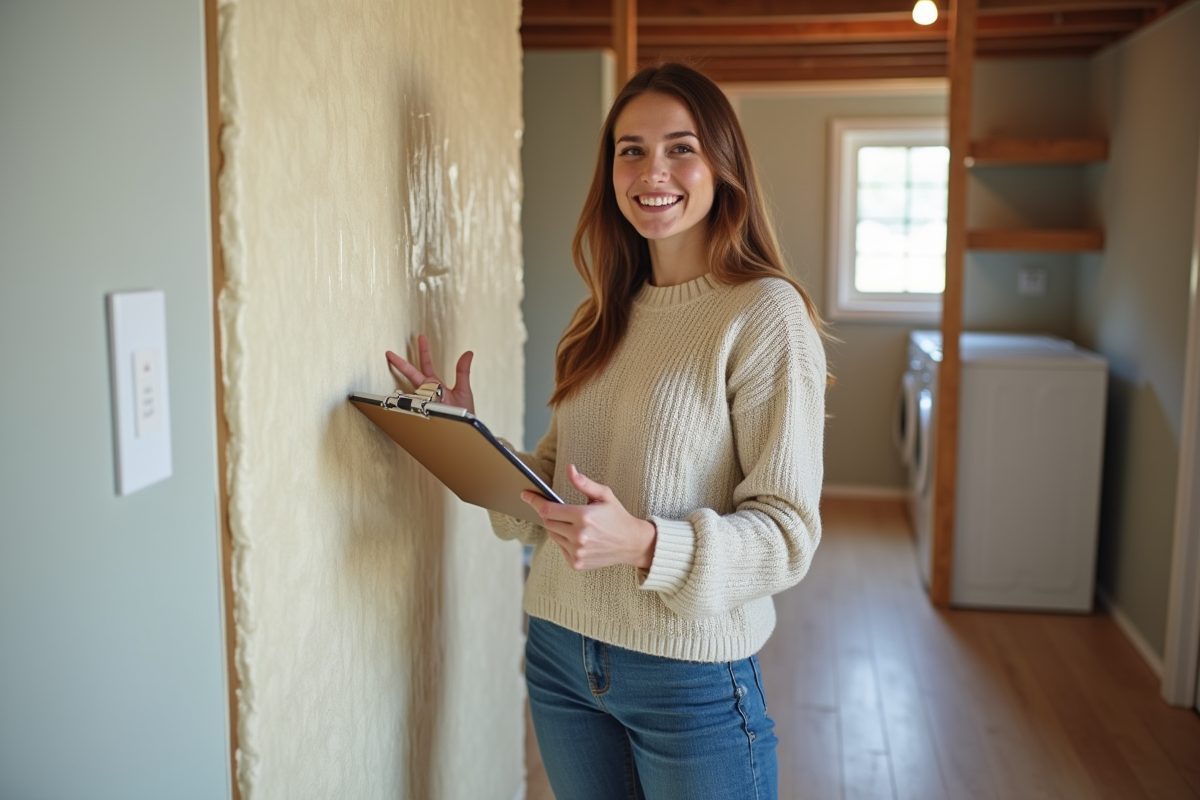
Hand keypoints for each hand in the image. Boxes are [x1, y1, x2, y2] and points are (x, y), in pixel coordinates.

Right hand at [385, 334, 474, 414]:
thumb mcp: (463, 389)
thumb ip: (463, 371)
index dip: (423, 351)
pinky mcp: (424, 412)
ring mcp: (423, 402)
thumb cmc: (464, 413)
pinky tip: (424, 403)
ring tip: (418, 390)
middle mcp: (426, 393)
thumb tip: (468, 353)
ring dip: (415, 391)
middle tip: (389, 352)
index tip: (420, 337)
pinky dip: (416, 403)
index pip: (426, 365)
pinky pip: (415, 406)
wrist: (465, 431)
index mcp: (434, 385)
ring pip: (412, 391)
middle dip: (401, 363)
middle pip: (411, 375)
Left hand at [523, 464, 656, 571]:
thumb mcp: (604, 495)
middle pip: (548, 522)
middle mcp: (578, 536)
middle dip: (550, 513)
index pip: (548, 509)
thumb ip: (584, 483)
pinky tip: (577, 536)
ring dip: (556, 526)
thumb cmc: (617, 516)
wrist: (632, 544)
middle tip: (560, 509)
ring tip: (572, 522)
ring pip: (552, 535)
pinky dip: (564, 540)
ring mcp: (577, 552)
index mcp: (583, 517)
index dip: (535, 501)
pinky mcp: (576, 563)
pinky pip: (560, 547)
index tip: (525, 494)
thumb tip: (569, 469)